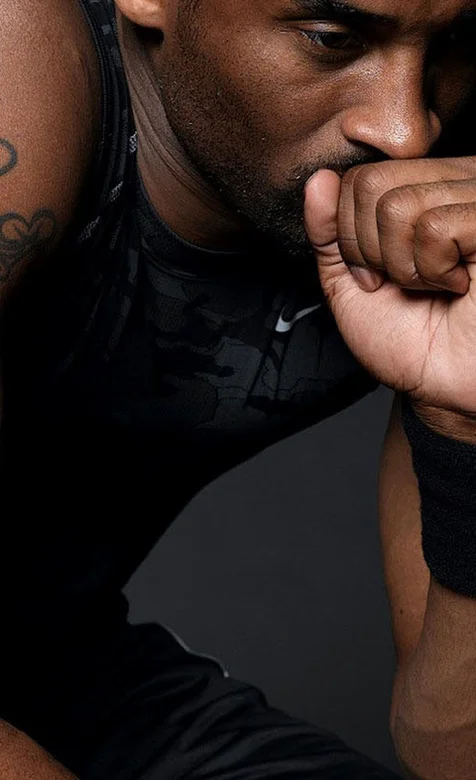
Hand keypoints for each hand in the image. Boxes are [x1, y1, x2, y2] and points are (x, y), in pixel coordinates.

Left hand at [304, 157, 475, 418]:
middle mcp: (454, 181)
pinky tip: (457, 286)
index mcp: (422, 187)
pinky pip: (434, 228)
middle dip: (372, 252)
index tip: (379, 276)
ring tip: (434, 286)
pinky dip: (432, 271)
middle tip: (406, 283)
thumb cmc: (408, 339)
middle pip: (370, 186)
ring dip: (404, 267)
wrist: (445, 387)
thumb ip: (328, 233)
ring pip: (398, 208)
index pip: (358, 178)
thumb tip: (318, 181)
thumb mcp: (349, 283)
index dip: (352, 238)